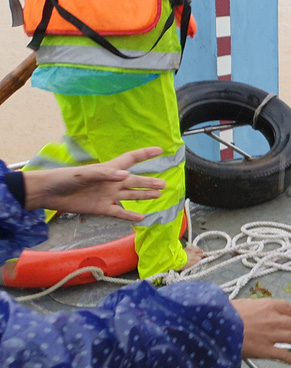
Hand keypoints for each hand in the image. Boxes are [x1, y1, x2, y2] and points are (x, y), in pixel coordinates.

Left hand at [22, 147, 166, 219]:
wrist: (48, 194)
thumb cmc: (64, 178)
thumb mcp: (83, 174)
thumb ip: (105, 174)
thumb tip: (126, 176)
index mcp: (109, 170)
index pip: (131, 159)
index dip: (145, 154)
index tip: (160, 149)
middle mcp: (111, 182)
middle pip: (135, 181)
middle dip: (149, 181)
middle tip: (164, 184)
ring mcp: (107, 195)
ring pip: (131, 195)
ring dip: (144, 195)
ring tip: (158, 195)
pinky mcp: (101, 208)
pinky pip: (119, 212)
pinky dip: (130, 215)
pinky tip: (141, 217)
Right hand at [231, 298, 290, 363]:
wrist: (218, 328)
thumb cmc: (225, 314)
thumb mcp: (242, 303)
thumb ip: (253, 307)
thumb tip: (253, 309)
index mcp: (268, 306)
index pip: (288, 307)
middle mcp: (274, 319)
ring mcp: (271, 336)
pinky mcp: (266, 350)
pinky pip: (283, 354)